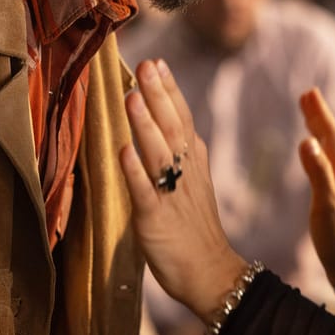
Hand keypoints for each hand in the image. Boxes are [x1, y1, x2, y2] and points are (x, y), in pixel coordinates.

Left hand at [119, 59, 248, 322]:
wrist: (210, 271)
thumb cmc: (194, 226)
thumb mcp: (192, 179)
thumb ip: (179, 149)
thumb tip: (162, 116)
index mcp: (192, 160)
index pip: (183, 117)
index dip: (169, 90)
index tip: (157, 62)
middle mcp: (184, 171)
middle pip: (172, 126)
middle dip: (158, 95)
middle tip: (146, 65)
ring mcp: (171, 194)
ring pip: (158, 153)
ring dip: (145, 124)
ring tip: (132, 96)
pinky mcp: (155, 219)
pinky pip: (145, 192)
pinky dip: (135, 171)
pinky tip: (124, 151)